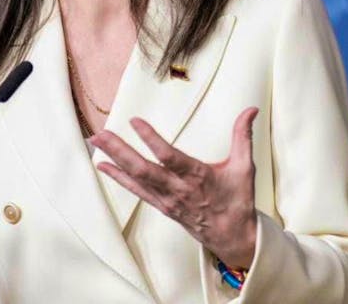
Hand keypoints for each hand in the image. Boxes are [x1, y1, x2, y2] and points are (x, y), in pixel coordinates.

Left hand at [91, 107, 259, 268]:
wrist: (233, 238)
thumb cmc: (238, 201)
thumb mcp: (245, 167)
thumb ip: (243, 136)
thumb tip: (251, 110)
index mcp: (198, 177)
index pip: (169, 156)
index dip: (150, 139)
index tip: (134, 121)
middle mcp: (178, 189)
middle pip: (143, 169)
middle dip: (119, 150)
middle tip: (99, 133)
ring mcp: (167, 200)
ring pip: (136, 178)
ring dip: (114, 159)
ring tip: (96, 141)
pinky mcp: (162, 206)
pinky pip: (136, 190)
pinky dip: (118, 177)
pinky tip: (103, 165)